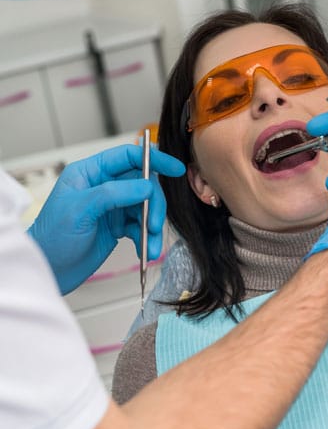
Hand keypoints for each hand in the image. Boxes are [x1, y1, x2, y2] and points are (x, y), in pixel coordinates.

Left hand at [28, 144, 184, 294]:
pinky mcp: (118, 225)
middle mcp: (104, 186)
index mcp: (90, 173)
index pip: (128, 156)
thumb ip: (114, 194)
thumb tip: (147, 185)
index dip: (154, 159)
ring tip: (151, 245)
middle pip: (143, 184)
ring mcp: (113, 206)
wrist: (50, 271)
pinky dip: (147, 238)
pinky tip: (147, 250)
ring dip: (152, 225)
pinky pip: (141, 226)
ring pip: (145, 206)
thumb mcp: (80, 210)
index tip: (175, 169)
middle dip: (153, 204)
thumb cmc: (52, 239)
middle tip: (153, 224)